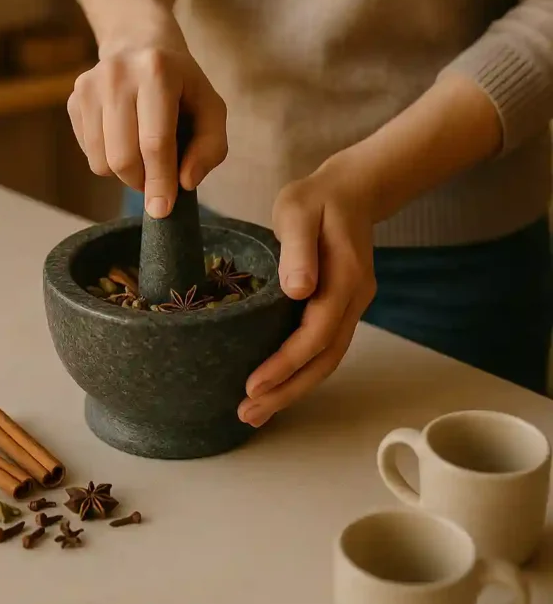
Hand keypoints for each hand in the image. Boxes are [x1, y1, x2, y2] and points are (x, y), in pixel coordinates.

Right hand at [67, 12, 226, 218]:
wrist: (139, 43)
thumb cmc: (182, 84)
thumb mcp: (211, 108)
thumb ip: (210, 147)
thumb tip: (185, 182)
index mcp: (157, 72)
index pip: (155, 142)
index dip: (160, 182)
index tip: (162, 210)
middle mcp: (117, 75)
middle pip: (123, 157)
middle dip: (142, 182)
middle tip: (157, 182)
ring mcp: (89, 86)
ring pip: (101, 161)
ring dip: (125, 174)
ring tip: (143, 156)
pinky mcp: (74, 99)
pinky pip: (88, 154)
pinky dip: (109, 160)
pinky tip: (124, 139)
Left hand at [238, 156, 376, 427]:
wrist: (352, 190)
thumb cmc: (317, 197)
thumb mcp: (298, 210)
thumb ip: (298, 248)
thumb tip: (297, 290)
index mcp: (345, 277)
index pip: (317, 333)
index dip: (286, 363)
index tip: (253, 385)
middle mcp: (355, 298)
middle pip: (326, 359)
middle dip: (288, 390)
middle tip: (248, 413)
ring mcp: (352, 305)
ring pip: (327, 359)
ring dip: (294, 388)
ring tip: (255, 410)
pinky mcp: (341, 307)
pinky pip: (324, 348)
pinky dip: (301, 371)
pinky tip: (276, 383)